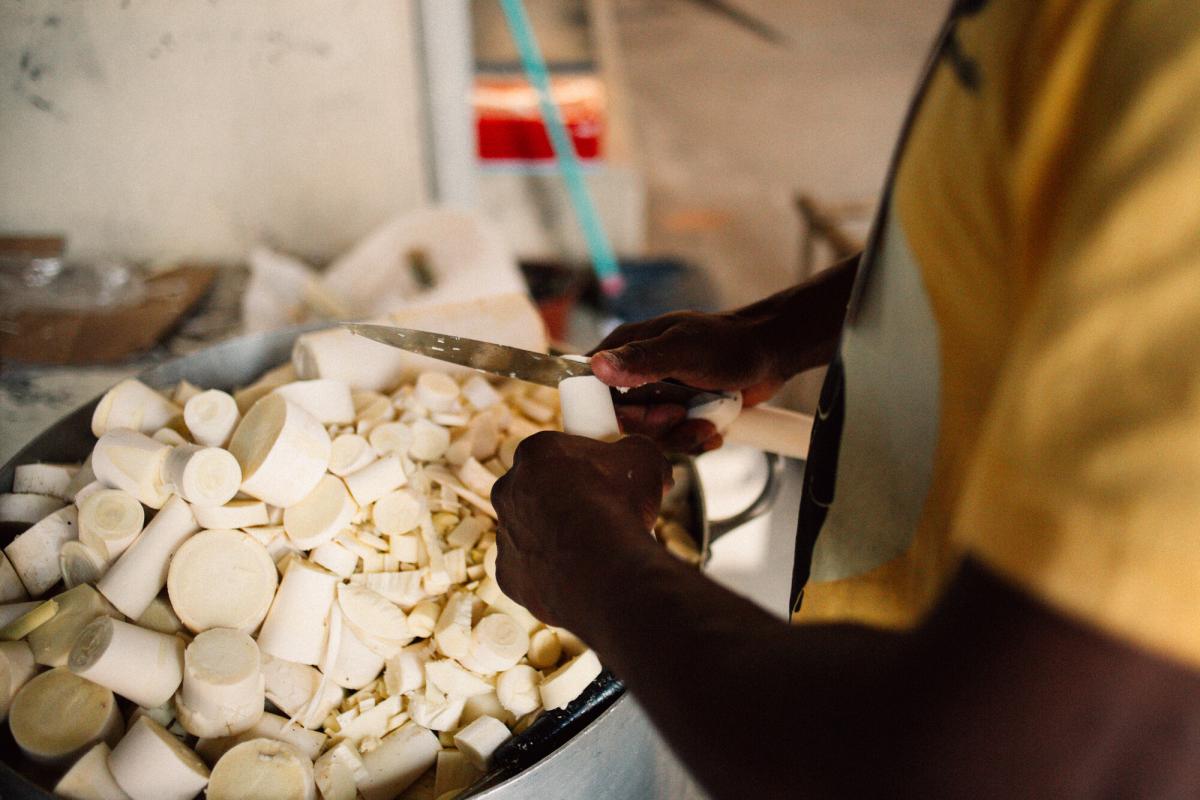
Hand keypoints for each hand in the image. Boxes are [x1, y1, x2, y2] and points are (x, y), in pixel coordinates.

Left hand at [491, 431, 671, 628]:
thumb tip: (651, 466)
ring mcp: (504, 534)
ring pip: (531, 532)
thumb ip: (638, 451)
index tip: (604, 478)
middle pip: (537, 490)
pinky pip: (530, 570)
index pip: (556, 452)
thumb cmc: (620, 506)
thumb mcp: (645, 459)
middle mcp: (508, 490)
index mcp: (534, 453)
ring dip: (557, 538)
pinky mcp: (508, 574)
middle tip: (602, 513)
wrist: (605, 568)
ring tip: (596, 550)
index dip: (584, 464)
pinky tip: (581, 575)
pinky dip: (552, 574)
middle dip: (565, 500)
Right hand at [588, 311, 787, 453]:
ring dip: (680, 437)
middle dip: (655, 426)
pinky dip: (694, 442)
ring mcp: (656, 397)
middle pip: (622, 421)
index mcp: (625, 349)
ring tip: (706, 424)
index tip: (646, 413)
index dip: (614, 412)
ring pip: (649, 437)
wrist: (768, 355)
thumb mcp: (684, 348)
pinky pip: (672, 442)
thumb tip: (597, 366)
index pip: (593, 390)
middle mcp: (635, 375)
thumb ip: (642, 359)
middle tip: (681, 413)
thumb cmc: (728, 343)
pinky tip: (712, 429)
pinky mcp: (677, 415)